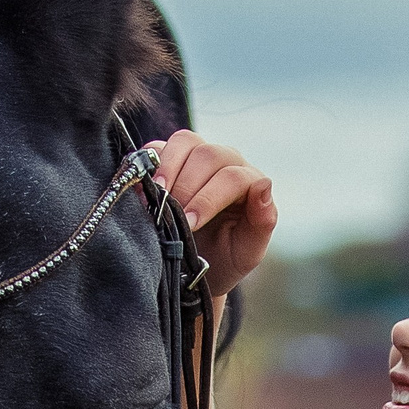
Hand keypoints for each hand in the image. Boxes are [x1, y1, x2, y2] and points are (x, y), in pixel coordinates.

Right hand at [148, 130, 275, 298]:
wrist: (198, 267)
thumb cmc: (226, 257)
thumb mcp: (248, 250)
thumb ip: (263, 220)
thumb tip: (263, 184)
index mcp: (250, 182)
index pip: (233, 177)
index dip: (209, 199)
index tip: (190, 224)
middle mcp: (227, 162)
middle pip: (209, 155)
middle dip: (187, 186)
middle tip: (172, 215)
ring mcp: (198, 155)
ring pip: (185, 142)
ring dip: (168, 168)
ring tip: (159, 196)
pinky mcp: (171, 157)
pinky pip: (158, 146)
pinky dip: (150, 163)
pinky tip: (145, 189)